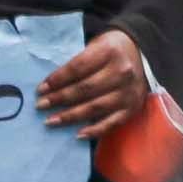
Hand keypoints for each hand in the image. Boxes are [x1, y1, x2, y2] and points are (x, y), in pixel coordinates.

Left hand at [33, 29, 153, 135]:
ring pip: (95, 107)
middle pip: (85, 88)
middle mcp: (122, 72)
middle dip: (59, 98)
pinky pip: (111, 123)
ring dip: (70, 116)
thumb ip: (77, 63)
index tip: (40, 89)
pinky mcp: (132, 107)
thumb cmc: (110, 51)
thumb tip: (50, 87)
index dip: (57, 79)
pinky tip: (77, 135)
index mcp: (109, 52)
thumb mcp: (95, 46)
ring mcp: (128, 91)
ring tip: (50, 121)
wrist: (142, 54)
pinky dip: (94, 130)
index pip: (78, 68)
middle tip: (40, 106)